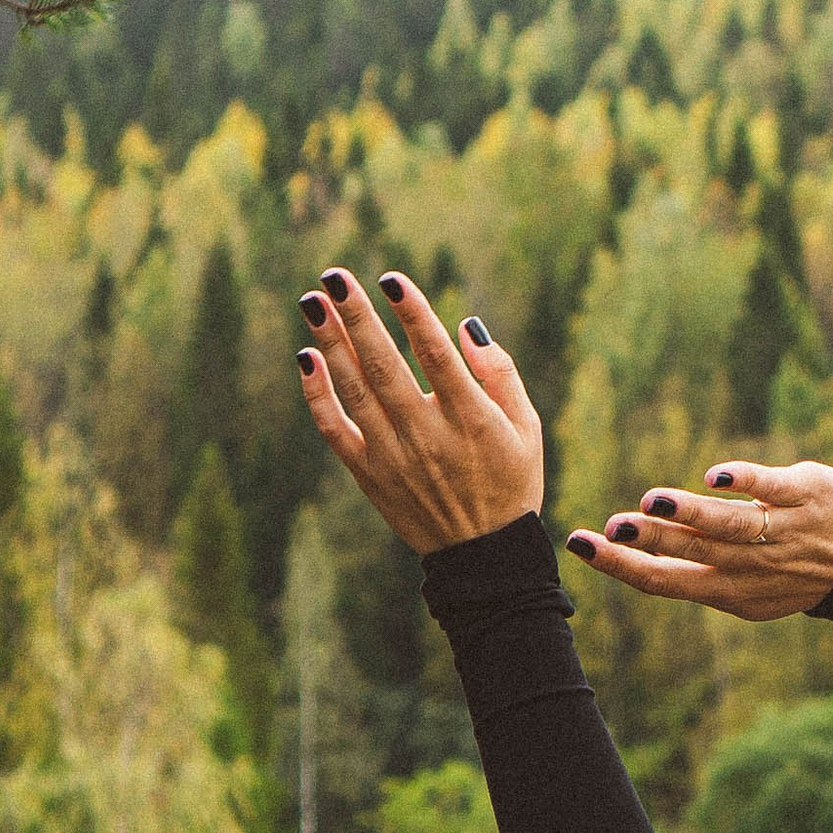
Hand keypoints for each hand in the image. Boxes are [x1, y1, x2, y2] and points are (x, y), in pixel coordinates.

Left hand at [293, 268, 544, 551]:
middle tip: (334, 276)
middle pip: (383, 366)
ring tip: (312, 302)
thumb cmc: (510, 482)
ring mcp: (393, 456)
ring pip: (353, 391)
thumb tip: (465, 326)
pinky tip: (307, 358)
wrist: (483, 556)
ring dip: (329, 343)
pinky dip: (317, 394)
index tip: (390, 278)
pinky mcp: (369, 474)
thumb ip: (500, 374)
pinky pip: (334, 430)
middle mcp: (427, 435)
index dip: (411, 313)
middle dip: (356, 317)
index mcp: (470, 419)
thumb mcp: (526, 429)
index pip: (435, 354)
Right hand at [569, 458, 832, 621]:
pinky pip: (772, 489)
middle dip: (649, 540)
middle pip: (691, 553)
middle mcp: (750, 567)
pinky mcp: (805, 496)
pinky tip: (717, 477)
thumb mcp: (745, 589)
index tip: (583, 544)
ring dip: (690, 513)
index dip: (621, 566)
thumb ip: (696, 570)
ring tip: (654, 501)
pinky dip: (745, 484)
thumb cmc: (791, 571)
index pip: (665, 581)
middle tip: (613, 526)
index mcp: (726, 591)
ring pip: (728, 525)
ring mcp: (779, 532)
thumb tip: (637, 549)